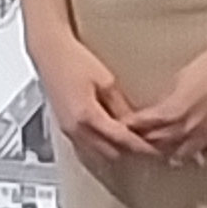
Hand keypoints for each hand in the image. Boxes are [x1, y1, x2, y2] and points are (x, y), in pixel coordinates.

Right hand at [38, 35, 149, 167]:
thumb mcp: (106, 82)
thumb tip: (136, 125)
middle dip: (131, 154)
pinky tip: (114, 143)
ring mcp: (68, 131)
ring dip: (117, 153)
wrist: (49, 53)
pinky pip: (87, 148)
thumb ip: (121, 107)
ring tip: (134, 147)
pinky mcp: (66, 128)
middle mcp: (75, 129)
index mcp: (87, 116)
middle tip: (150, 149)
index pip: (121, 141)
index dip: (142, 147)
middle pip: (110, 154)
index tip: (157, 149)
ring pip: (98, 155)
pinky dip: (103, 149)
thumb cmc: (74, 60)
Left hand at [130, 29, 206, 167]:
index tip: (125, 128)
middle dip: (146, 144)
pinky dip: (204, 157)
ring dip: (171, 153)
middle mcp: (187, 128)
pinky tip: (201, 156)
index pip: (142, 127)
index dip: (131, 128)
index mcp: (172, 111)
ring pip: (182, 155)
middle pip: (158, 145)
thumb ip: (168, 98)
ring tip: (166, 152)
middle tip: (139, 143)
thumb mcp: (181, 78)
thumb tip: (159, 107)